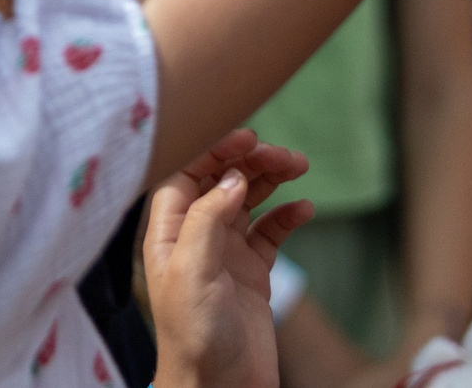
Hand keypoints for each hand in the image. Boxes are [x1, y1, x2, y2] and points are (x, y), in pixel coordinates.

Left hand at [148, 129, 314, 387]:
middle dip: (250, 161)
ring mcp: (225, 254)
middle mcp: (195, 237)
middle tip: (283, 155)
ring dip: (272, 181)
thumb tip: (229, 177)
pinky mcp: (252, 274)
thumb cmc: (193, 336)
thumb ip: (207, 218)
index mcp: (168, 232)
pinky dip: (287, 216)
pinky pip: (271, 232)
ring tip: (299, 167)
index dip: (213, 149)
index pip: (186, 172)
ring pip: (248, 200)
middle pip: (220, 181)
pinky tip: (304, 208)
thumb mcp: (192, 272)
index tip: (247, 135)